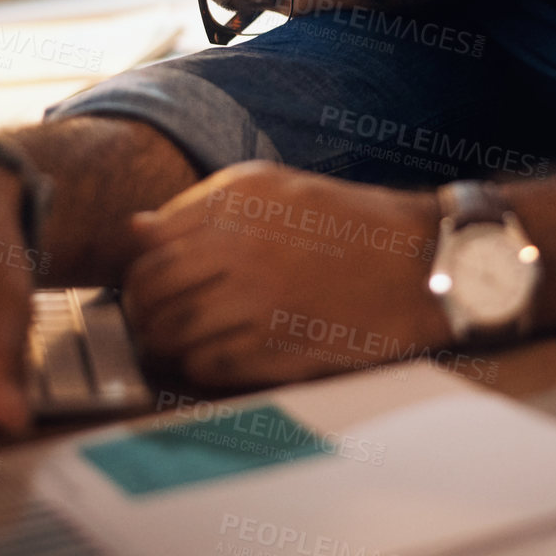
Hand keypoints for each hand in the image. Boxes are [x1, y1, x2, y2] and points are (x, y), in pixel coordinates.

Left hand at [122, 161, 448, 386]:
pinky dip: (198, 365)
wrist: (421, 265)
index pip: (148, 244)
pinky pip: (206, 365)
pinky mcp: (278, 348)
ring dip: (163, 342)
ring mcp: (259, 301)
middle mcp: (243, 247)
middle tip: (151, 319)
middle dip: (141, 309)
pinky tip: (216, 354)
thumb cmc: (348, 226)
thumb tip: (134, 230)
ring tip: (176, 342)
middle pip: (149, 290)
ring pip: (170, 332)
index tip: (147, 282)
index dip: (137, 269)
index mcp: (239, 201)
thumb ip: (201, 208)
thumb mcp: (276, 190)